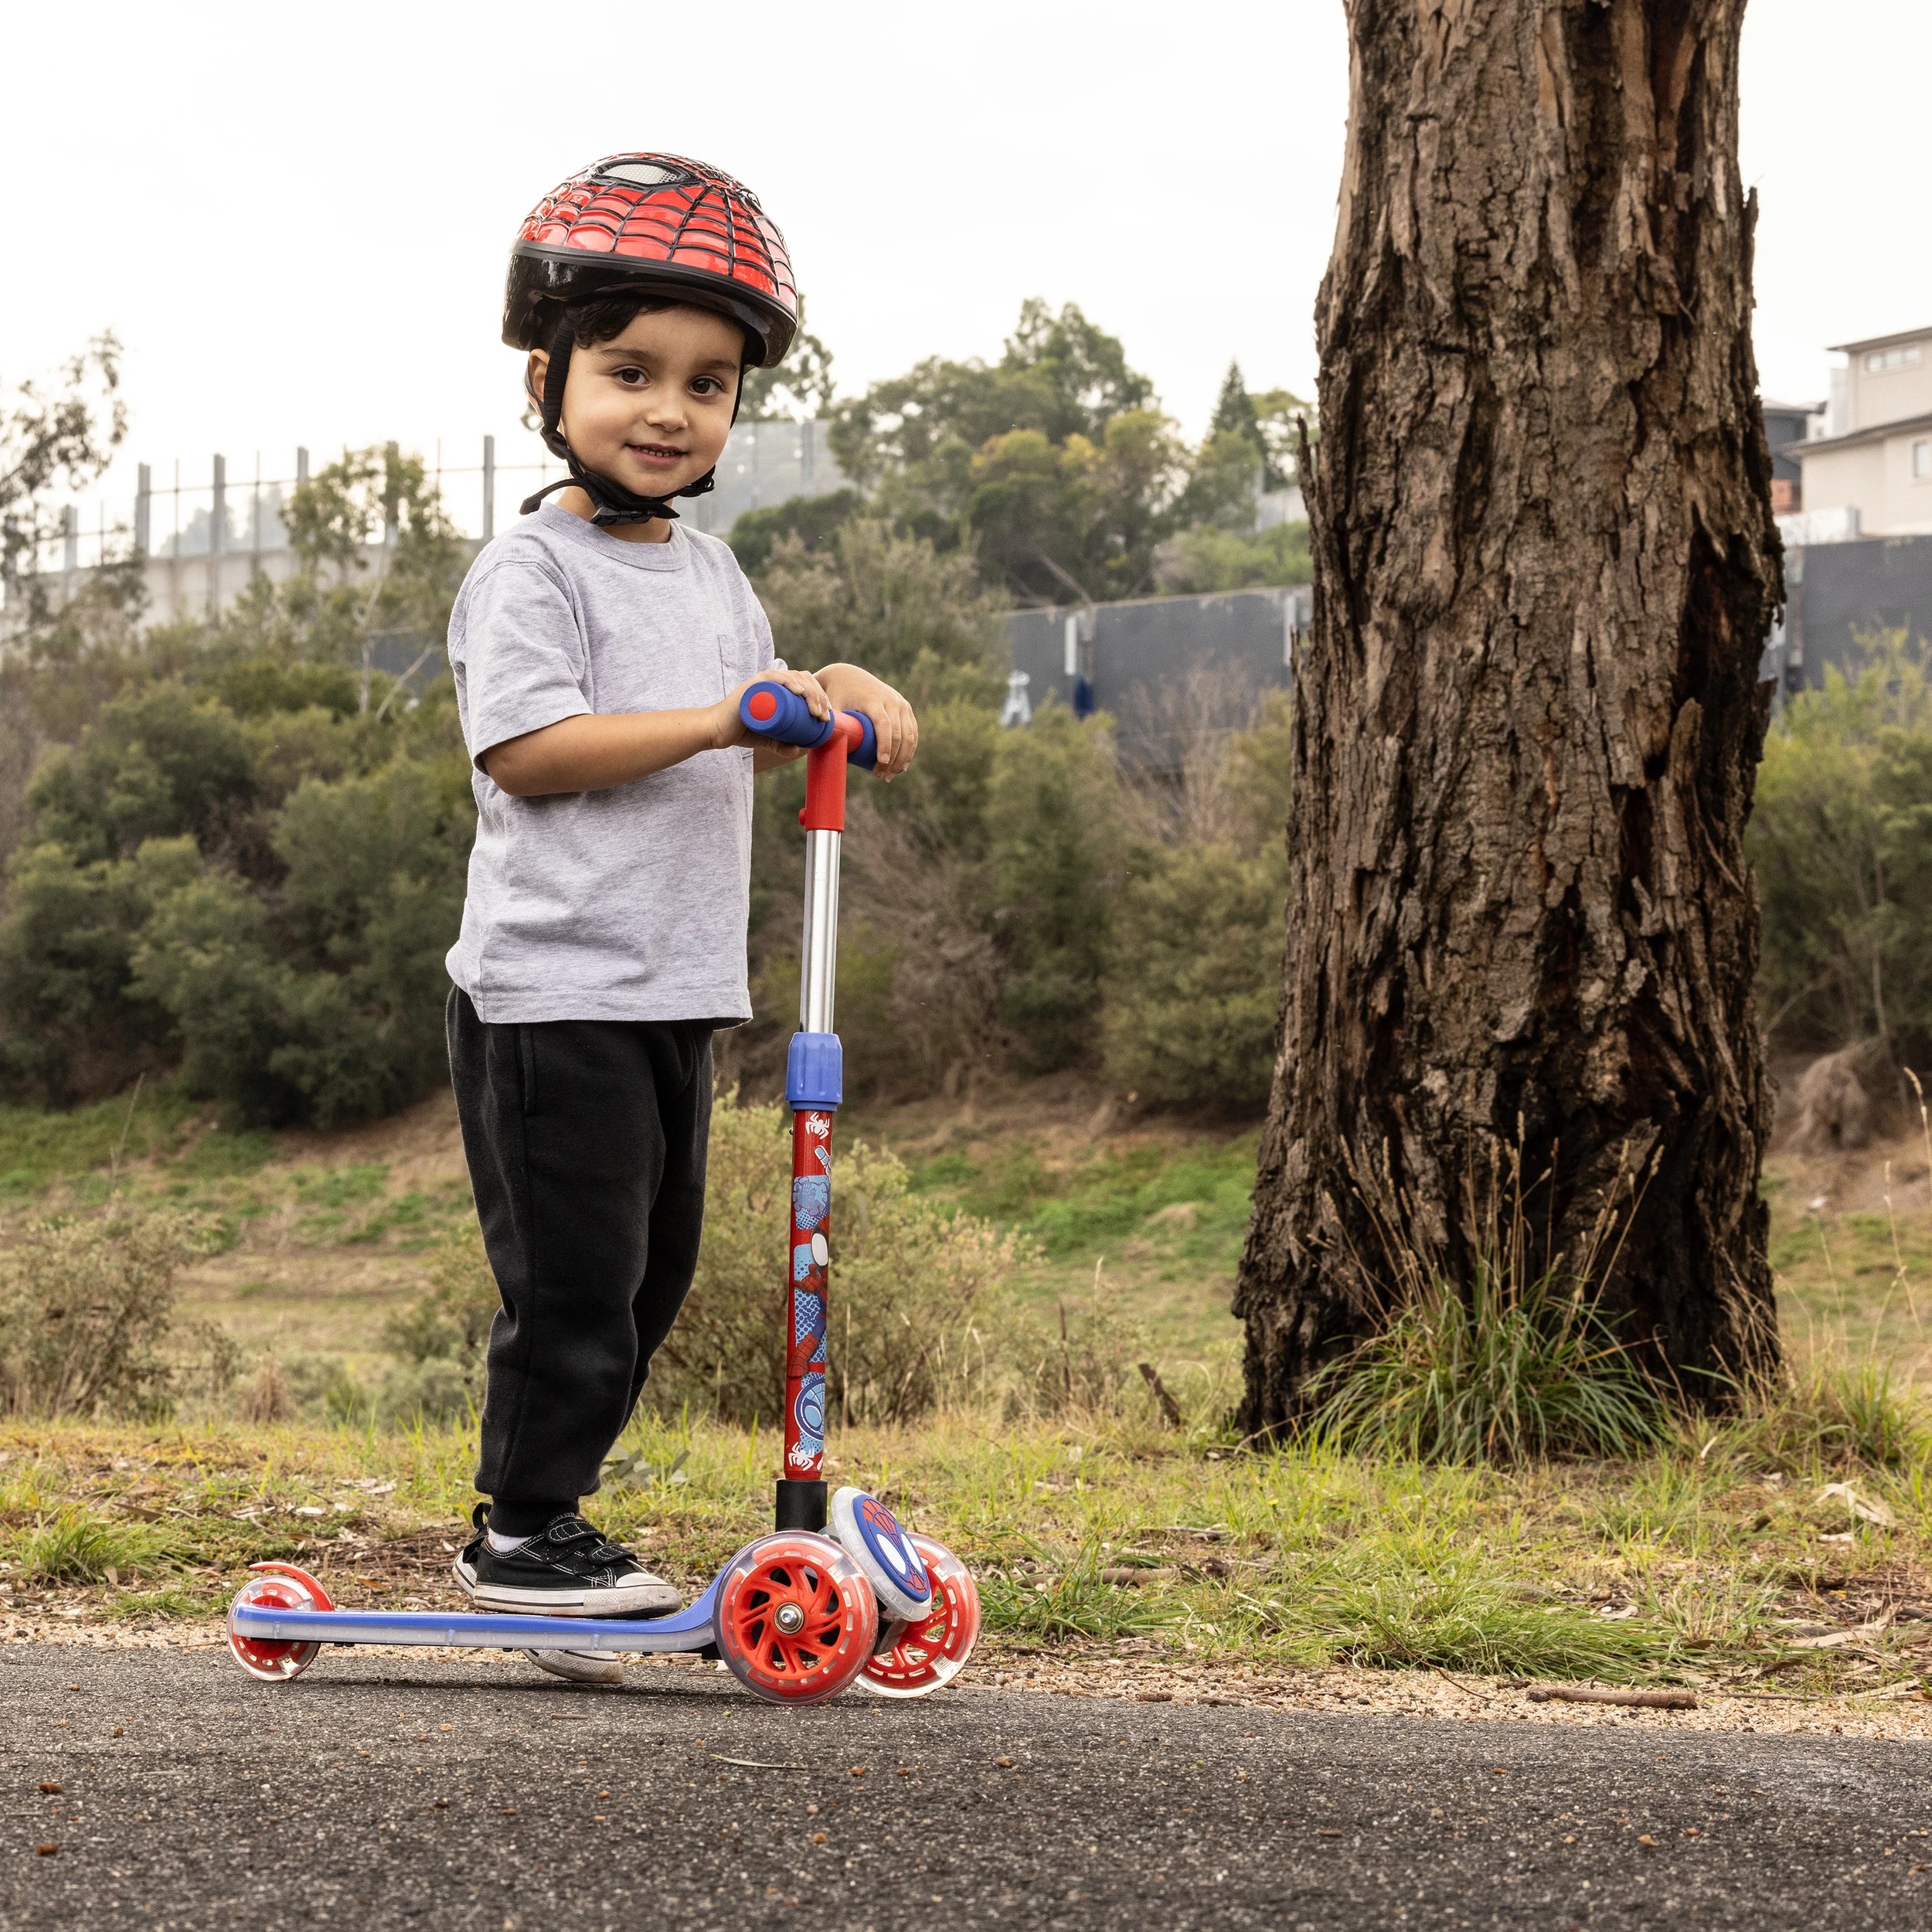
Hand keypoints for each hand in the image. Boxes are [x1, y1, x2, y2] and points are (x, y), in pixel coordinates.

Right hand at [715, 665, 830, 751]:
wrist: (717, 731)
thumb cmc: (740, 730)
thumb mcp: (767, 738)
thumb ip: (781, 745)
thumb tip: (797, 750)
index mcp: (779, 689)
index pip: (806, 685)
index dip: (820, 697)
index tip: (827, 716)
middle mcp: (773, 681)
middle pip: (804, 680)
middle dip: (819, 697)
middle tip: (823, 717)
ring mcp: (763, 681)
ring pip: (794, 678)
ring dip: (810, 693)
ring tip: (815, 711)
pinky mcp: (753, 685)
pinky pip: (774, 678)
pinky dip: (789, 682)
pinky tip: (800, 692)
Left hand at [814, 664, 919, 778]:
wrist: (848, 676)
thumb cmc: (836, 695)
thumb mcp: (832, 707)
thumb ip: (829, 726)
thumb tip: (825, 752)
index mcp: (874, 700)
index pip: (885, 725)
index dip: (885, 745)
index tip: (881, 763)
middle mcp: (891, 700)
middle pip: (899, 734)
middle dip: (894, 759)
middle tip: (882, 777)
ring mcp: (901, 703)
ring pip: (909, 735)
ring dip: (903, 758)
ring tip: (891, 775)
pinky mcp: (905, 707)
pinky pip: (912, 731)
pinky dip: (910, 749)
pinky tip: (904, 765)